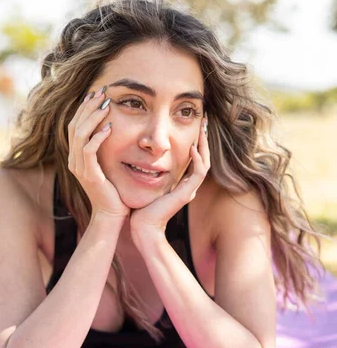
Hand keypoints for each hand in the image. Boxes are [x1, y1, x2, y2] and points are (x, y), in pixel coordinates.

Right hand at [67, 86, 130, 219]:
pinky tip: (110, 127)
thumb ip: (105, 147)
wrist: (112, 214)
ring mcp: (79, 168)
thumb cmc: (114, 190)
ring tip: (107, 105)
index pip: (74, 125)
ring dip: (93, 117)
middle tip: (102, 92)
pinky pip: (89, 151)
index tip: (96, 93)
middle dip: (88, 107)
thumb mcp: (107, 164)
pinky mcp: (89, 175)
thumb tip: (111, 126)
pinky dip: (98, 137)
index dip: (84, 108)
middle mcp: (74, 160)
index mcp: (76, 157)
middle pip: (74, 126)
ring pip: (80, 135)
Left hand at [130, 117, 209, 240]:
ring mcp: (190, 190)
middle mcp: (189, 186)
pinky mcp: (187, 194)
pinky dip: (197, 159)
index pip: (195, 158)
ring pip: (205, 163)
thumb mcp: (147, 184)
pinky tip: (192, 147)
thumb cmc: (141, 207)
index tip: (194, 126)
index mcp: (182, 183)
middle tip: (204, 121)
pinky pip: (198, 173)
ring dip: (204, 145)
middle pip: (204, 158)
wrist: (143, 227)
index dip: (196, 142)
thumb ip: (150, 172)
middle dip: (204, 139)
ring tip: (202, 128)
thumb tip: (142, 158)